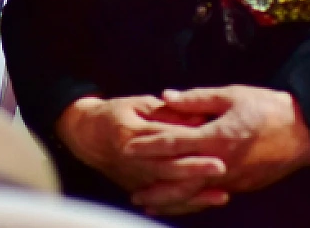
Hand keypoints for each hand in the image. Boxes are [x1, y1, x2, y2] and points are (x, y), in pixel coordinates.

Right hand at [54, 96, 227, 211]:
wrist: (88, 137)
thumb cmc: (117, 114)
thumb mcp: (138, 104)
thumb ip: (167, 112)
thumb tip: (199, 117)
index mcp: (129, 132)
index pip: (163, 137)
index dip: (188, 138)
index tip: (212, 138)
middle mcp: (131, 159)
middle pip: (167, 166)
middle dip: (195, 169)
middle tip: (221, 166)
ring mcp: (134, 177)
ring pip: (167, 190)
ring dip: (195, 195)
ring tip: (221, 195)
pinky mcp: (137, 189)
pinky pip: (164, 202)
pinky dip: (186, 205)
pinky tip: (207, 203)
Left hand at [133, 85, 309, 212]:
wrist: (306, 131)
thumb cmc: (267, 107)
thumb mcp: (231, 95)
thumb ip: (196, 99)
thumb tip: (165, 97)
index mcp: (218, 136)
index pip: (175, 143)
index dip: (149, 146)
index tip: (128, 148)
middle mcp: (223, 163)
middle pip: (181, 180)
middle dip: (155, 187)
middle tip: (132, 193)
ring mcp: (234, 178)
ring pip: (196, 194)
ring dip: (171, 201)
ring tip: (149, 205)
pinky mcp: (244, 185)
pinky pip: (212, 195)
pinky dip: (193, 201)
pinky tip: (181, 203)